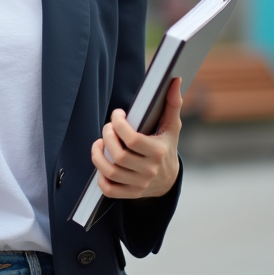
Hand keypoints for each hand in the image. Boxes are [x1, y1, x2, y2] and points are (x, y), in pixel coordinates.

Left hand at [91, 77, 182, 199]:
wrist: (168, 180)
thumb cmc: (166, 147)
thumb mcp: (172, 127)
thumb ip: (172, 103)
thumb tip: (175, 80)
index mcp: (159, 151)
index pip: (132, 139)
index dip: (118, 124)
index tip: (117, 114)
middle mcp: (149, 170)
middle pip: (119, 155)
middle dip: (107, 136)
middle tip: (108, 128)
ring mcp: (139, 184)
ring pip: (110, 172)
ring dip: (98, 155)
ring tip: (99, 143)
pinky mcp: (130, 194)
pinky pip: (109, 190)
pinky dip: (100, 177)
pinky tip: (103, 163)